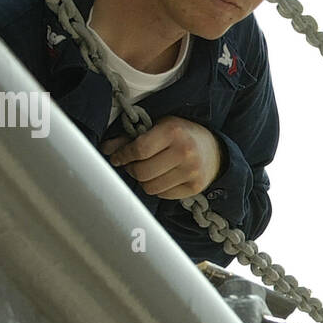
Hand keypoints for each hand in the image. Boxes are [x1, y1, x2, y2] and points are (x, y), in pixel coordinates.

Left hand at [100, 116, 221, 198]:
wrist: (215, 149)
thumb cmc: (182, 135)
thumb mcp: (160, 127)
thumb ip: (132, 138)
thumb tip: (107, 149)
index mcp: (173, 131)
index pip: (139, 149)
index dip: (123, 156)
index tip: (117, 158)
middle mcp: (185, 152)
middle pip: (142, 172)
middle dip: (132, 169)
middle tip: (132, 165)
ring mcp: (191, 172)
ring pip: (151, 187)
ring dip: (144, 181)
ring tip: (147, 171)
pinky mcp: (195, 187)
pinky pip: (163, 195)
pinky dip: (158, 188)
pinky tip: (162, 177)